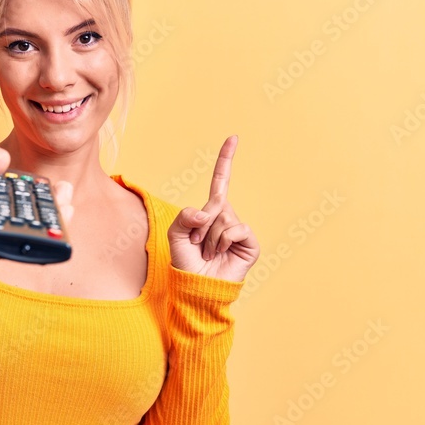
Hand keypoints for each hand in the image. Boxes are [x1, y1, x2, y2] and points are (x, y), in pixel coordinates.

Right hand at [0, 134, 73, 263]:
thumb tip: (1, 163)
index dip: (10, 228)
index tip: (38, 208)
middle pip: (6, 243)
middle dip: (40, 225)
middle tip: (65, 201)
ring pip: (15, 247)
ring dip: (44, 227)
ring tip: (64, 200)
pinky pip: (15, 247)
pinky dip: (36, 230)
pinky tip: (54, 209)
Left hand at [167, 135, 259, 281]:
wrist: (197, 287)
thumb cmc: (186, 262)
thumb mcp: (175, 235)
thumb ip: (184, 217)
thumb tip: (207, 211)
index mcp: (211, 212)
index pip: (220, 181)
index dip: (225, 160)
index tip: (233, 137)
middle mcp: (227, 216)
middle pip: (215, 204)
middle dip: (200, 226)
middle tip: (196, 244)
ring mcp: (239, 229)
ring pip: (223, 219)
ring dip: (208, 238)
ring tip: (208, 253)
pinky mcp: (249, 242)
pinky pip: (235, 228)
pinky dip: (222, 241)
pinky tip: (220, 254)